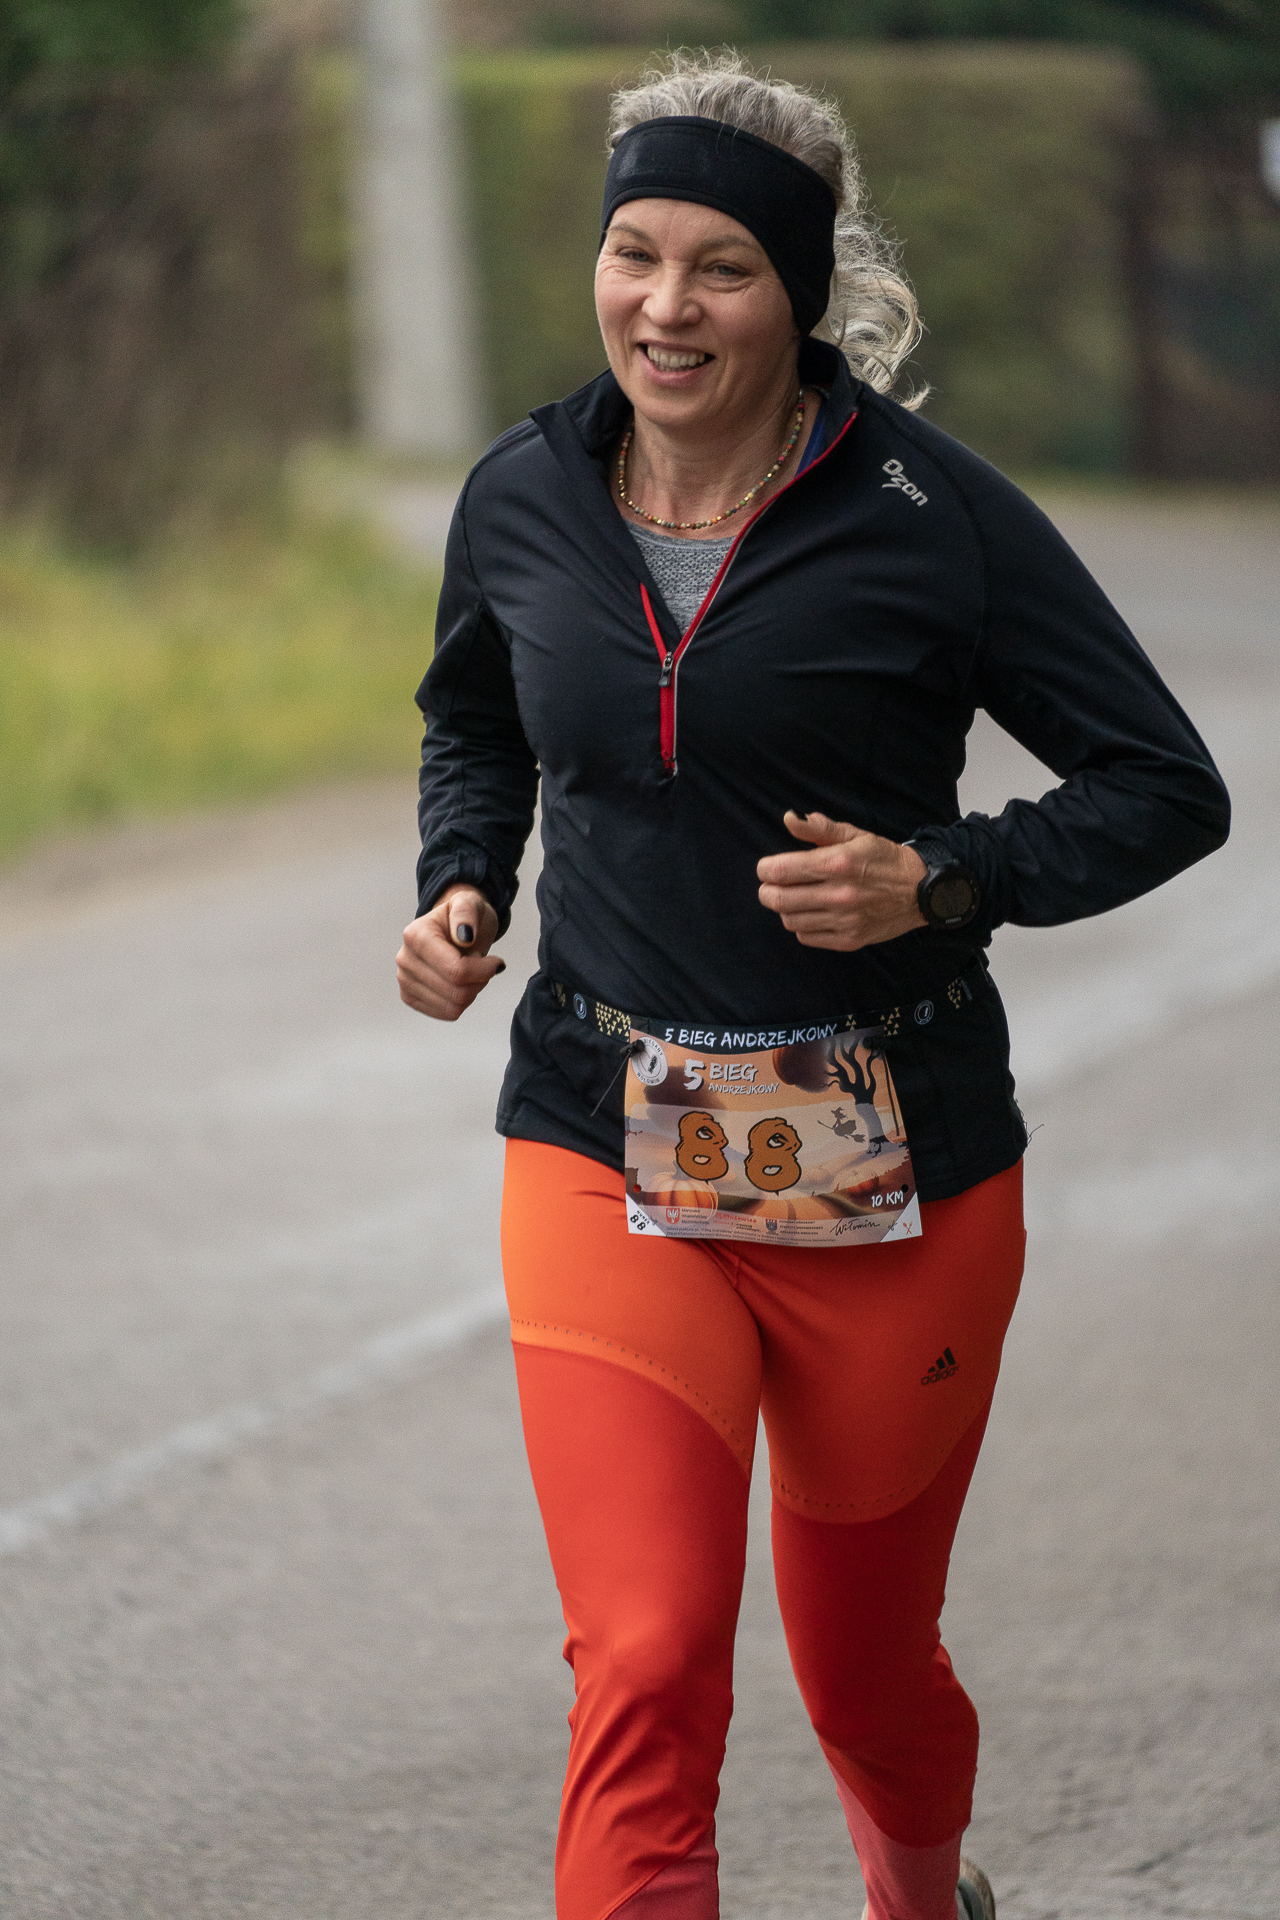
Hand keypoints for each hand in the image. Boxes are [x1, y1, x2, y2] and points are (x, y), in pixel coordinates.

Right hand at [397, 883, 503, 1019]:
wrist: (454, 928)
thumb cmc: (465, 917)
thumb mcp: (471, 903)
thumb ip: (466, 912)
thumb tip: (464, 936)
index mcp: (416, 935)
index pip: (457, 970)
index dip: (484, 970)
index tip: (496, 961)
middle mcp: (405, 959)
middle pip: (457, 992)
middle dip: (480, 981)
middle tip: (483, 965)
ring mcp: (404, 980)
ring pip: (453, 1007)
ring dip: (472, 991)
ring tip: (470, 971)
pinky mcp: (410, 997)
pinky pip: (446, 1014)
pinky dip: (462, 1002)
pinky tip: (461, 983)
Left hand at [756, 811, 926, 951]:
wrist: (923, 890)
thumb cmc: (885, 859)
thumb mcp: (856, 836)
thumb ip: (820, 829)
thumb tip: (789, 819)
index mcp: (837, 863)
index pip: (779, 870)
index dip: (765, 869)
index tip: (767, 868)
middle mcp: (839, 894)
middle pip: (778, 899)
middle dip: (767, 891)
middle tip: (772, 886)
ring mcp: (844, 920)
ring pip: (789, 920)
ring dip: (785, 909)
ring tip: (795, 899)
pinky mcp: (849, 939)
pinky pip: (807, 937)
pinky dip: (802, 926)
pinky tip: (812, 914)